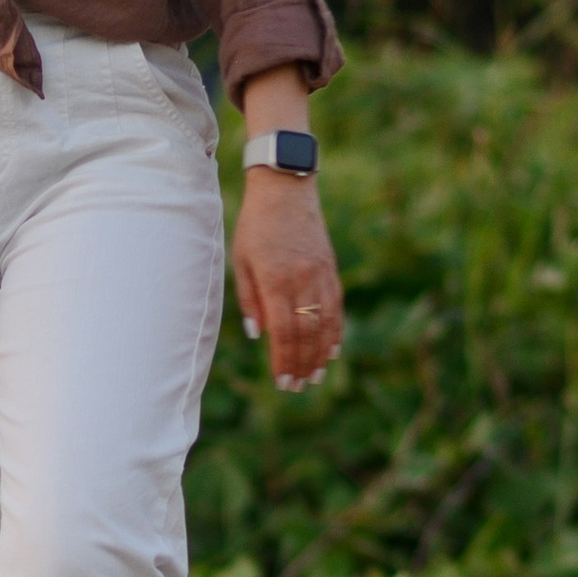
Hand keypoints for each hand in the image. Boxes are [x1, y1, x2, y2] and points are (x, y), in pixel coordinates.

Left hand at [232, 169, 345, 391]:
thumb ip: (249, 298)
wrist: (286, 189)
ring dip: (321, 353)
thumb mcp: (241, 260)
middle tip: (298, 387)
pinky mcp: (330, 267)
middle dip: (302, 363)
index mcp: (275, 280)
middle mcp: (302, 280)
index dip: (284, 360)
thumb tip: (258, 333)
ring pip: (326, 322)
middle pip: (306, 333)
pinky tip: (334, 348)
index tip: (283, 381)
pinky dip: (336, 329)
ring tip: (317, 376)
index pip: (283, 331)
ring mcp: (320, 274)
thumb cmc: (255, 225)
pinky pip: (336, 305)